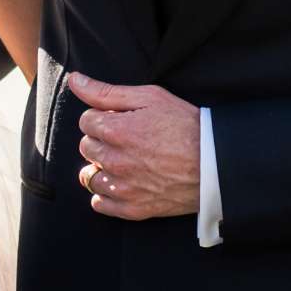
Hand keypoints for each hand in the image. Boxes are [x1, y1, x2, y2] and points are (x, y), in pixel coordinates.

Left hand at [68, 72, 200, 219]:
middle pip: (87, 146)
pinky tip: (123, 182)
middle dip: (102, 139)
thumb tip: (75, 81)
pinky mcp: (133, 208)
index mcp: (116, 131)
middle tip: (127, 138)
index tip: (122, 119)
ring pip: (89, 176)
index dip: (104, 116)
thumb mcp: (150, 97)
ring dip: (101, 167)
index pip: (86, 121)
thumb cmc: (185, 125)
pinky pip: (99, 203)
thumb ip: (106, 91)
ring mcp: (123, 187)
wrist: (215, 163)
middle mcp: (115, 160)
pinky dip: (106, 194)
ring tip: (124, 161)